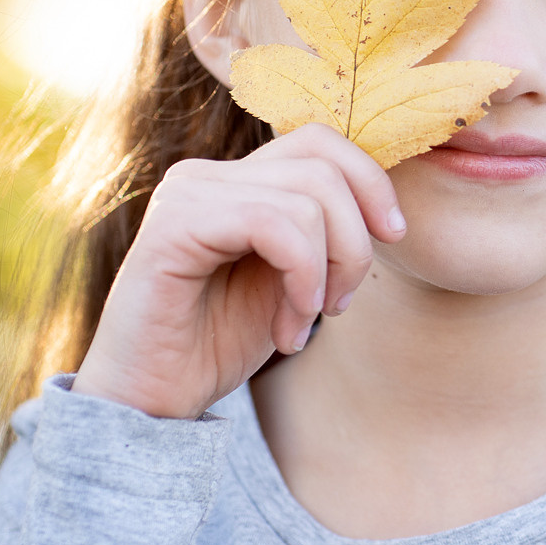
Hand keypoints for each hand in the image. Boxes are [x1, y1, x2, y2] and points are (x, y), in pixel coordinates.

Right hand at [71, 123, 403, 418]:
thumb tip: (383, 202)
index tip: (393, 236)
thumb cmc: (217, 344)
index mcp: (236, 180)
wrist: (152, 403)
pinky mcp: (174, 224)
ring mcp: (188, 193)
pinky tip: (287, 328)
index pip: (321, 141)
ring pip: (308, 196)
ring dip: (327, 270)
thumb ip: (321, 232)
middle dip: (354, 239)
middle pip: (323, 163)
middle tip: (339, 305)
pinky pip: (273, 223)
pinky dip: (301, 277)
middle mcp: (208, 175)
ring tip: (304, 322)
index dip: (370, 181)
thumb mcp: (290, 279)